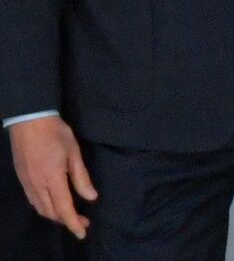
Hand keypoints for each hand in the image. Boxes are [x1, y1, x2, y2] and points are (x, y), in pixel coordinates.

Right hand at [9, 116, 97, 238]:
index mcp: (52, 178)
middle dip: (67, 220)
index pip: (64, 208)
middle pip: (51, 212)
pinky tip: (54, 204)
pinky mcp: (22, 179)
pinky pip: (33, 200)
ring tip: (71, 214)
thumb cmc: (56, 133)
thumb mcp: (74, 152)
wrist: (29, 120)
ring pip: (40, 208)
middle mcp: (37, 185)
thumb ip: (81, 177)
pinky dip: (45, 207)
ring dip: (55, 215)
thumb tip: (90, 198)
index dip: (73, 223)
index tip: (83, 233)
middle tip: (83, 221)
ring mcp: (27, 183)